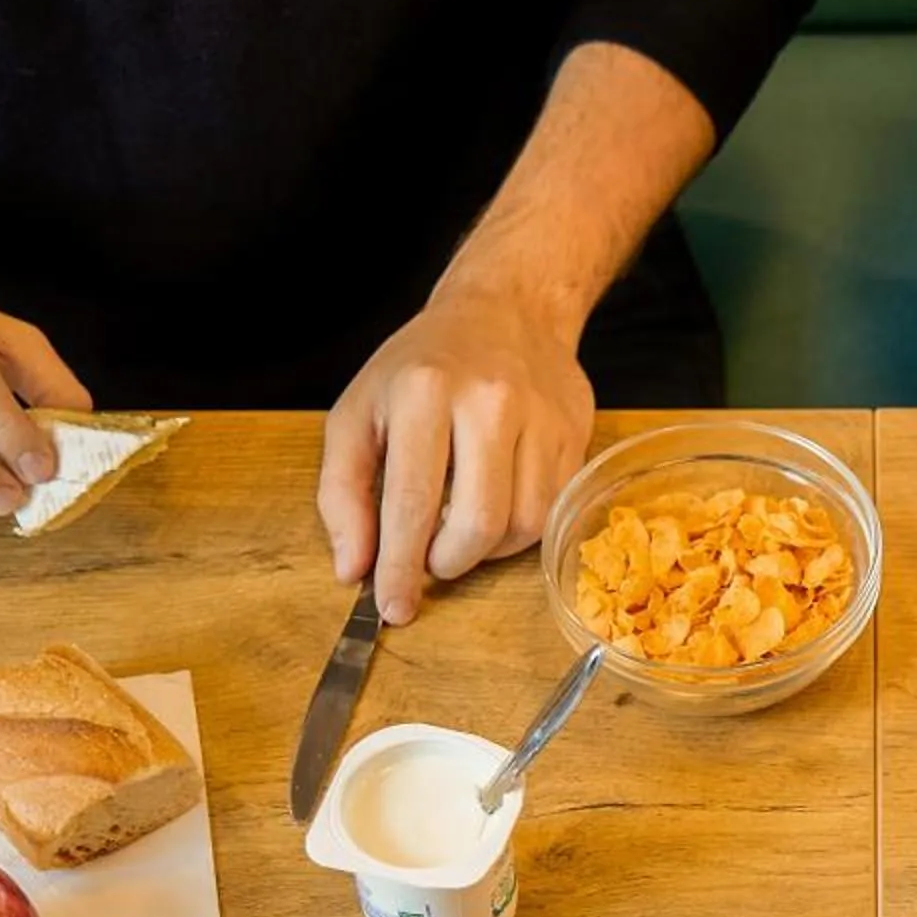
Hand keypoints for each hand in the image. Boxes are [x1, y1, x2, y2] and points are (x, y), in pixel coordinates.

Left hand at [319, 283, 595, 624]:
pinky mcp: (573, 436)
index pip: (412, 502)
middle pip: (477, 524)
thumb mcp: (358, 413)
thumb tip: (353, 568)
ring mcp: (540, 418)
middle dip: (447, 563)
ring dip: (485, 550)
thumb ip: (343, 492)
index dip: (400, 566)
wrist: (506, 310)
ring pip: (521, 527)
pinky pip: (548, 513)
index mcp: (423, 391)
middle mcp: (489, 401)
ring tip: (460, 527)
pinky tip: (495, 504)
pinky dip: (516, 528)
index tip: (392, 606)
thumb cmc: (421, 367)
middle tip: (430, 562)